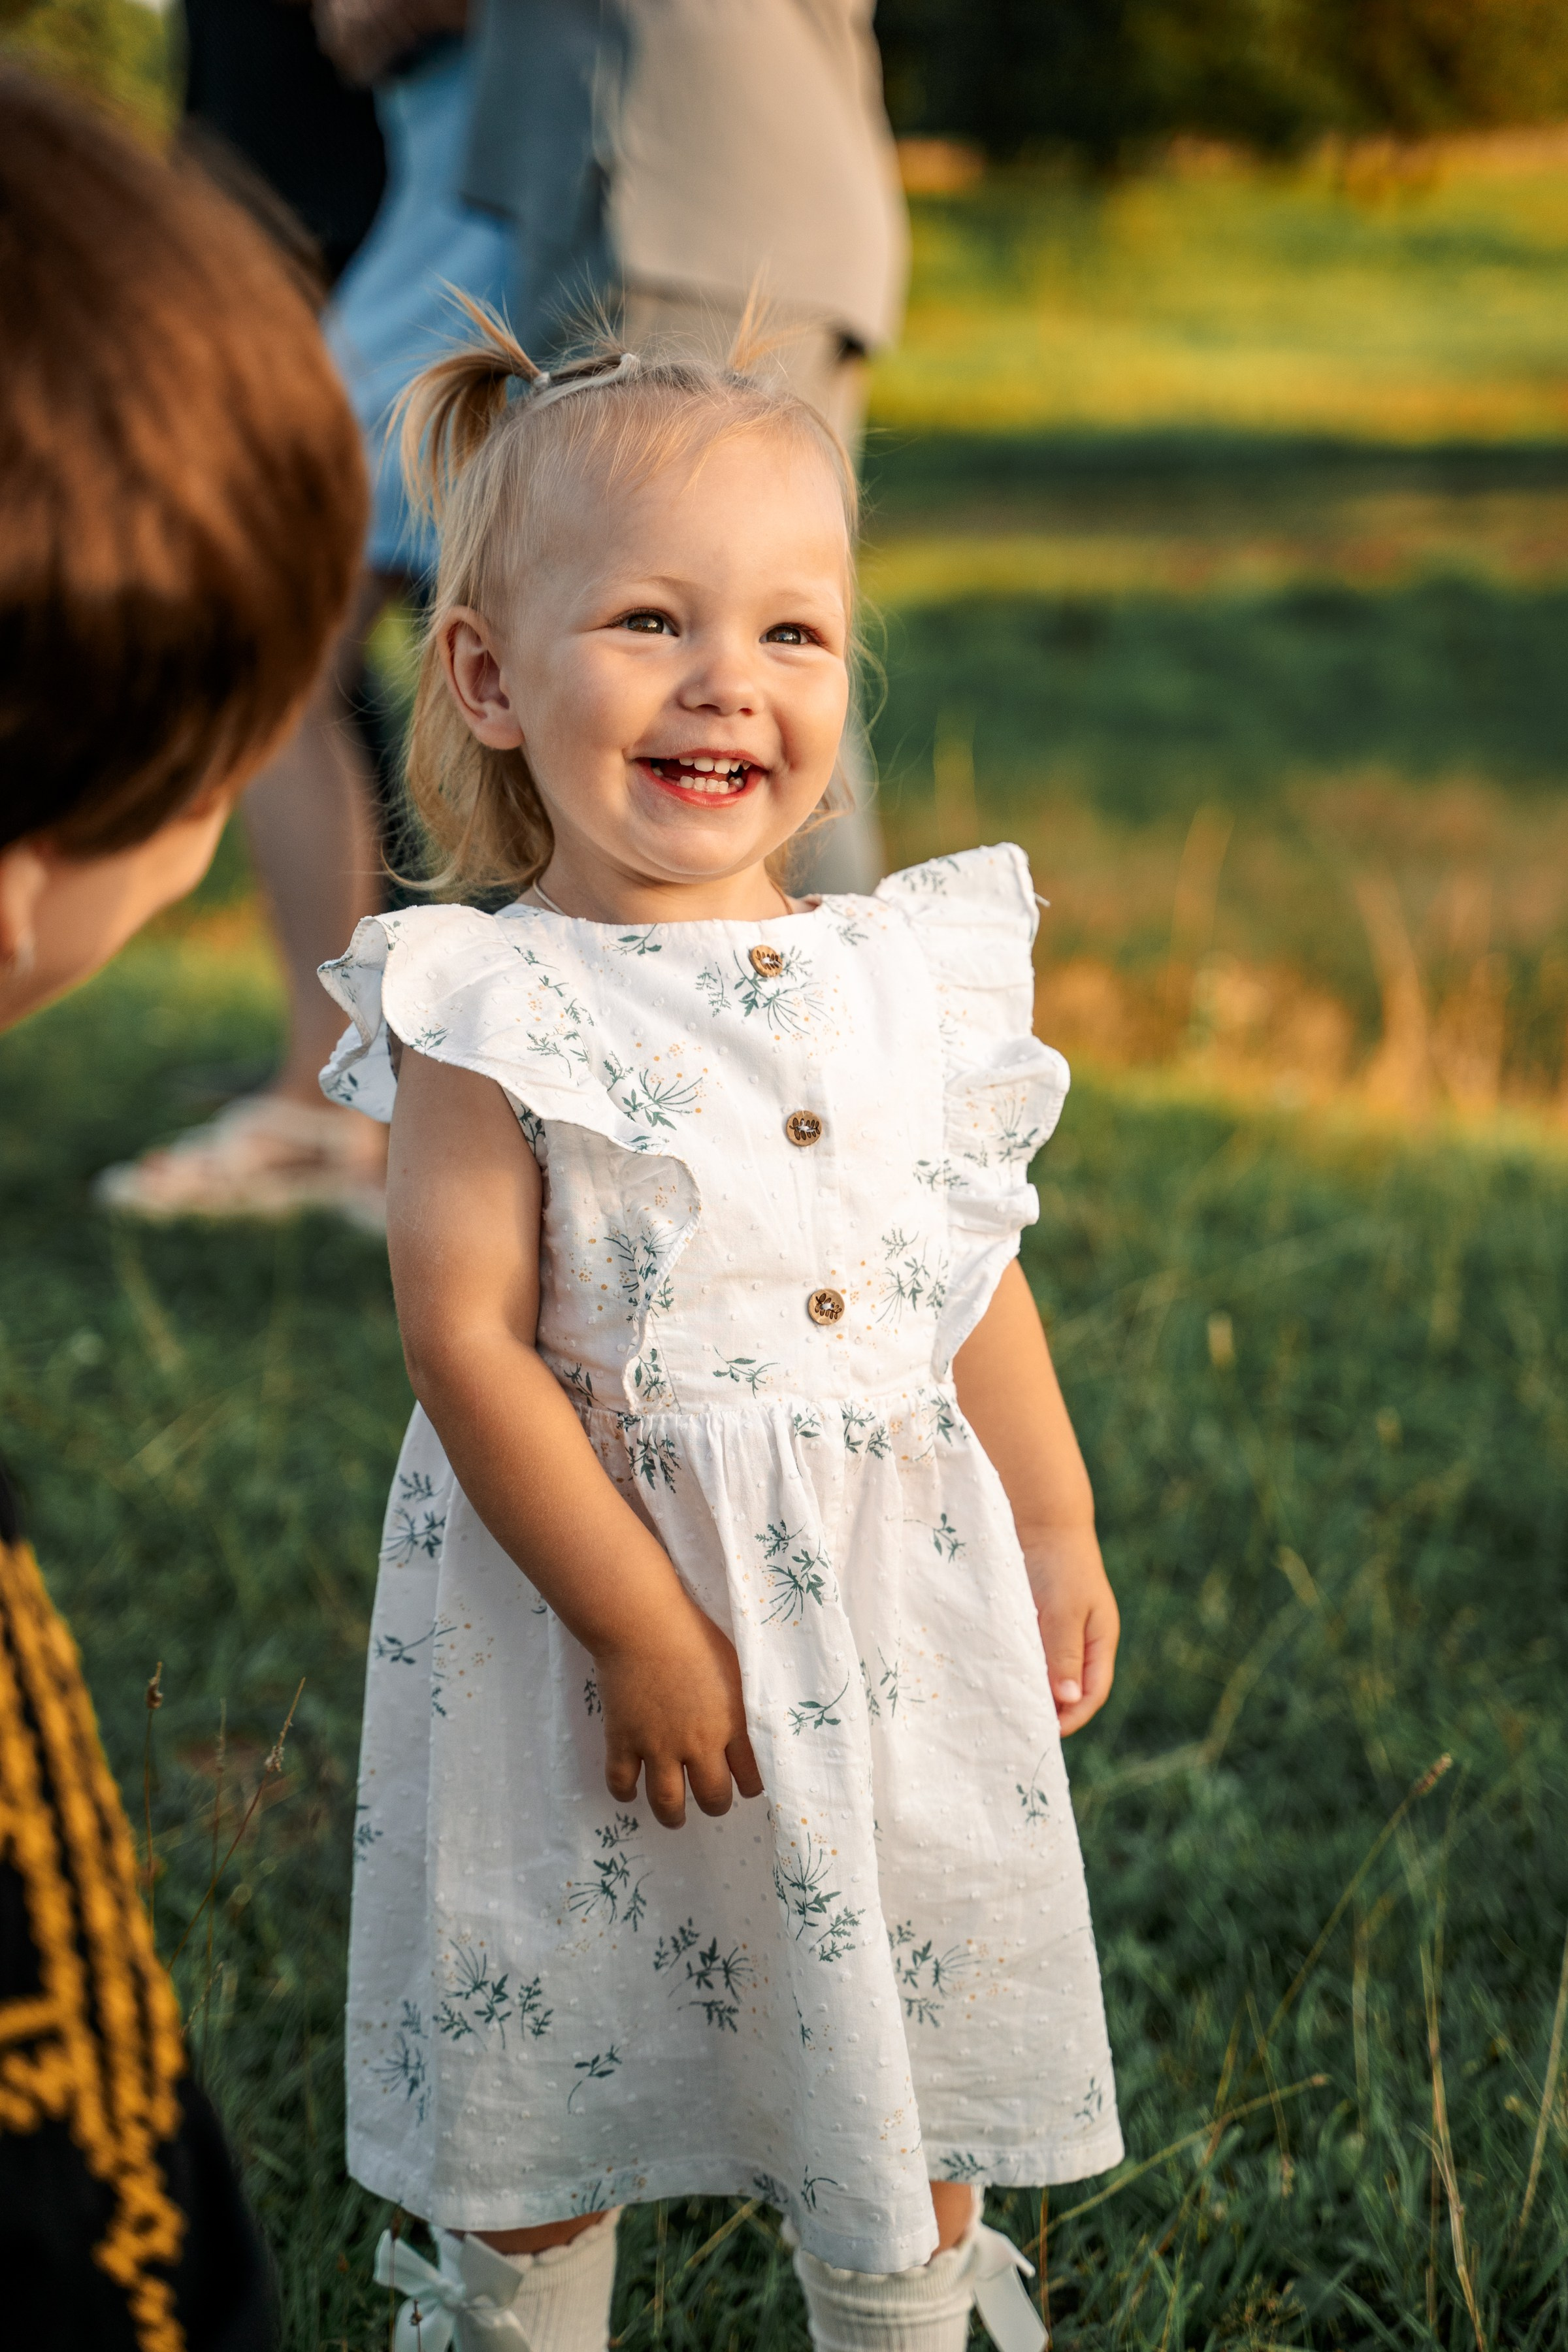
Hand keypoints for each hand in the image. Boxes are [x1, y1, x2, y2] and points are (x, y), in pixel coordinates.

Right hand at [599, 1602, 763, 1828]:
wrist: (643, 1623)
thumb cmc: (695, 1634)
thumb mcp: (736, 1666)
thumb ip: (743, 1701)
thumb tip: (755, 1722)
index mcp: (730, 1724)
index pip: (750, 1776)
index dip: (750, 1786)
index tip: (746, 1785)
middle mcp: (696, 1744)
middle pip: (712, 1797)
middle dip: (715, 1804)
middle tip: (712, 1800)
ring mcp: (657, 1746)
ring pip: (667, 1803)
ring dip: (673, 1816)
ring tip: (675, 1817)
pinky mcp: (623, 1740)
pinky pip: (621, 1782)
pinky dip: (625, 1793)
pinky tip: (631, 1792)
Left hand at [1023, 1524, 1118, 1735]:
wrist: (1039, 1519)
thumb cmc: (1059, 1563)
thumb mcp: (1064, 1609)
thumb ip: (1064, 1652)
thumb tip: (1067, 1700)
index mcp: (1099, 1641)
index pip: (1092, 1692)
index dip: (1073, 1716)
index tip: (1046, 1732)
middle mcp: (1080, 1641)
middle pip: (1068, 1688)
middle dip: (1050, 1710)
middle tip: (1020, 1728)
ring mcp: (1056, 1631)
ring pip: (1046, 1673)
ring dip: (1030, 1691)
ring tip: (1005, 1709)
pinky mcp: (1033, 1621)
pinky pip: (1027, 1654)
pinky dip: (1016, 1668)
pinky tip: (995, 1678)